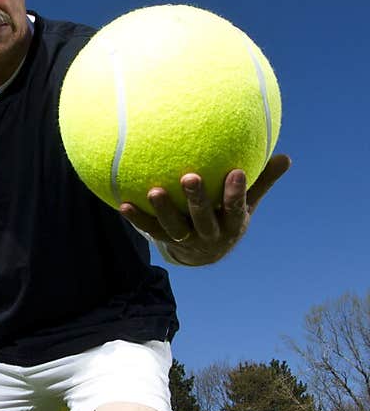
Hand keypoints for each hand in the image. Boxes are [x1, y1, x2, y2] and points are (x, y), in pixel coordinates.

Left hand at [119, 153, 291, 263]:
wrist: (205, 253)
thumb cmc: (228, 216)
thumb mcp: (248, 203)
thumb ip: (262, 180)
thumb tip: (286, 157)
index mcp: (232, 224)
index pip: (236, 208)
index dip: (236, 193)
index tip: (237, 172)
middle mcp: (209, 235)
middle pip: (203, 219)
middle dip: (197, 200)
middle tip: (189, 177)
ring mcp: (186, 240)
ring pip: (175, 228)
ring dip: (164, 211)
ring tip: (154, 191)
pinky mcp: (165, 241)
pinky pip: (150, 230)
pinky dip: (137, 219)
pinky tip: (123, 204)